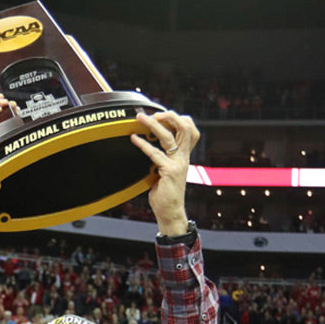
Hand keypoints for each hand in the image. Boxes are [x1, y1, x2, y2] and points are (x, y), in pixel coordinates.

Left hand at [129, 111, 199, 235]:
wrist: (170, 210)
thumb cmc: (165, 191)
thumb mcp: (165, 169)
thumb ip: (162, 156)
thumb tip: (150, 143)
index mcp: (184, 154)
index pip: (190, 129)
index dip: (178, 118)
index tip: (162, 115)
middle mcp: (184, 156)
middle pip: (185, 127)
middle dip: (170, 116)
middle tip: (154, 112)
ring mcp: (178, 163)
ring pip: (169, 137)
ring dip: (153, 124)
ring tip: (140, 118)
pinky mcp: (169, 171)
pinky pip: (155, 154)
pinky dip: (143, 144)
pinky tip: (134, 139)